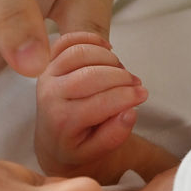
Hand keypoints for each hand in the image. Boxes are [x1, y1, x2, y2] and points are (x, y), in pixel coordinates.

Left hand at [35, 32, 147, 180]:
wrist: (53, 141)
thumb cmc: (78, 145)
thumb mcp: (97, 151)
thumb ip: (114, 135)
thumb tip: (130, 112)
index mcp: (62, 120)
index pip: (100, 103)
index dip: (127, 96)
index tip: (143, 95)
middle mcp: (49, 95)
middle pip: (91, 75)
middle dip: (120, 77)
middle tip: (136, 83)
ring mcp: (47, 75)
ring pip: (80, 53)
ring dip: (108, 58)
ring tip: (121, 71)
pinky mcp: (48, 62)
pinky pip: (67, 41)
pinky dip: (89, 39)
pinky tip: (107, 49)